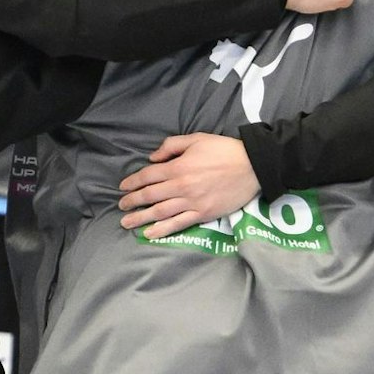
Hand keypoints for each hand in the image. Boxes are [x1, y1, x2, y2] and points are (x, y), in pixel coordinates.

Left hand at [119, 133, 261, 238]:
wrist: (252, 166)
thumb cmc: (224, 150)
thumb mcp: (197, 139)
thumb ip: (172, 146)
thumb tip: (153, 157)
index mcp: (178, 167)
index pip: (148, 176)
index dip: (133, 181)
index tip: (123, 187)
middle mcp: (181, 186)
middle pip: (150, 196)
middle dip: (132, 201)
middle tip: (121, 206)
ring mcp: (192, 202)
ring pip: (159, 212)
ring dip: (140, 218)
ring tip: (127, 223)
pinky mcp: (203, 214)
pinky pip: (178, 224)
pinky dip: (162, 230)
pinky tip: (150, 234)